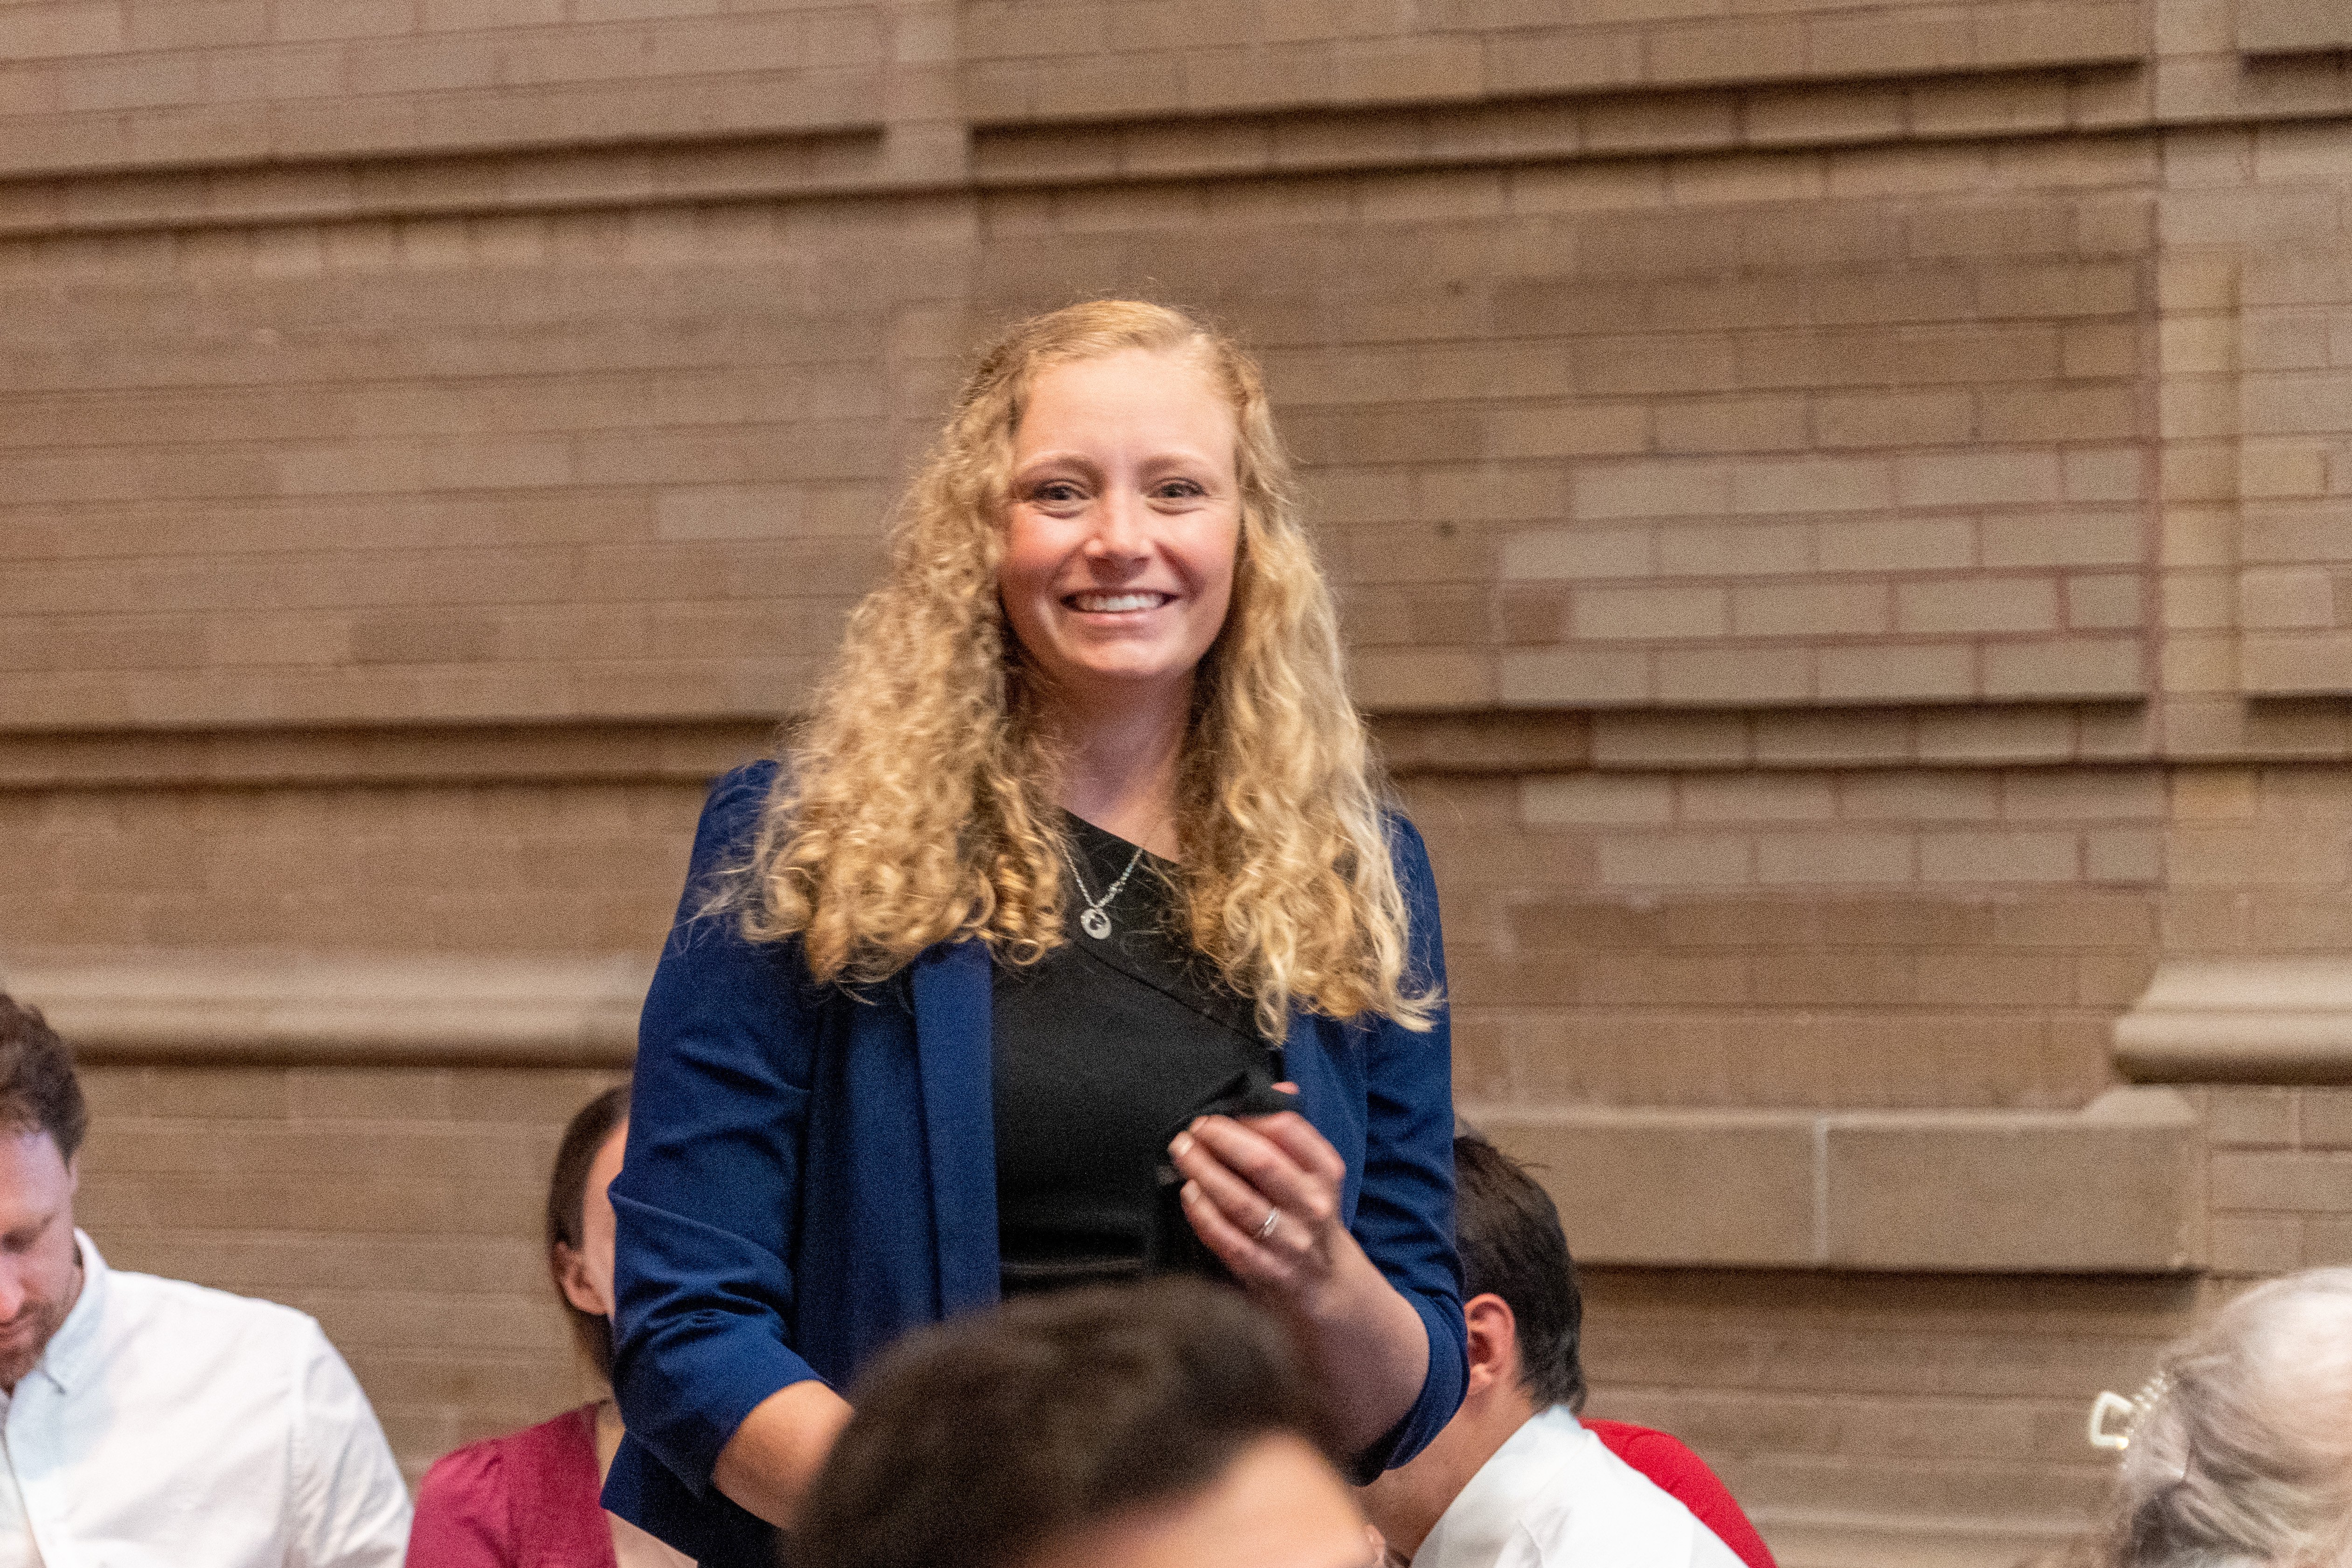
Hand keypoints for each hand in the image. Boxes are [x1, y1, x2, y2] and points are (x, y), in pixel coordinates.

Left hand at [1168, 1098, 1353, 1314]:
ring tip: (1182, 1153)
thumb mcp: (1316, 1175)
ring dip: (1204, 1172)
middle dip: (1220, 1140)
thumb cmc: (1310, 1218)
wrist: (1328, 1285)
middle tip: (1193, 1129)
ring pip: (1240, 1202)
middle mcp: (1312, 1206)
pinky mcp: (1267, 1271)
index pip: (1289, 1131)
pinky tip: (1188, 1194)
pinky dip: (1204, 1214)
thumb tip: (1279, 1088)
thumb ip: (1295, 1134)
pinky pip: (1228, 1239)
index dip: (1251, 1116)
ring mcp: (1290, 1242)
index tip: (1223, 1112)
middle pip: (1262, 1163)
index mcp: (1325, 1175)